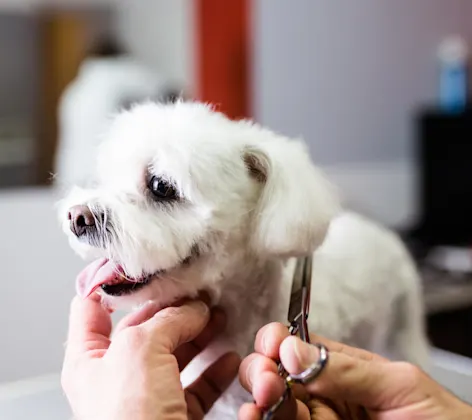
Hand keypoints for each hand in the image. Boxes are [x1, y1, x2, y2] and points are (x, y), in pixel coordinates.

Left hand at [62, 295, 239, 419]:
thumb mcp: (139, 351)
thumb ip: (166, 320)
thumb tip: (193, 309)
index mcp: (90, 361)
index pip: (92, 309)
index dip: (113, 283)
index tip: (140, 265)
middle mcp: (117, 378)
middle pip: (146, 329)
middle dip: (173, 308)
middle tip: (196, 292)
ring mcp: (147, 397)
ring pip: (176, 355)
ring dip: (200, 334)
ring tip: (217, 316)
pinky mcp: (175, 416)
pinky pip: (197, 386)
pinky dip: (215, 369)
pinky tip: (227, 357)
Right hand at [239, 323, 471, 419]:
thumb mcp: (400, 386)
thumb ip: (346, 368)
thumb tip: (293, 348)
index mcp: (343, 370)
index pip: (298, 348)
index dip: (278, 342)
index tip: (272, 346)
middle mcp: (325, 396)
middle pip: (278, 376)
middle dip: (263, 370)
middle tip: (267, 379)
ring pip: (275, 407)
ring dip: (259, 399)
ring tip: (259, 400)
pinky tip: (256, 415)